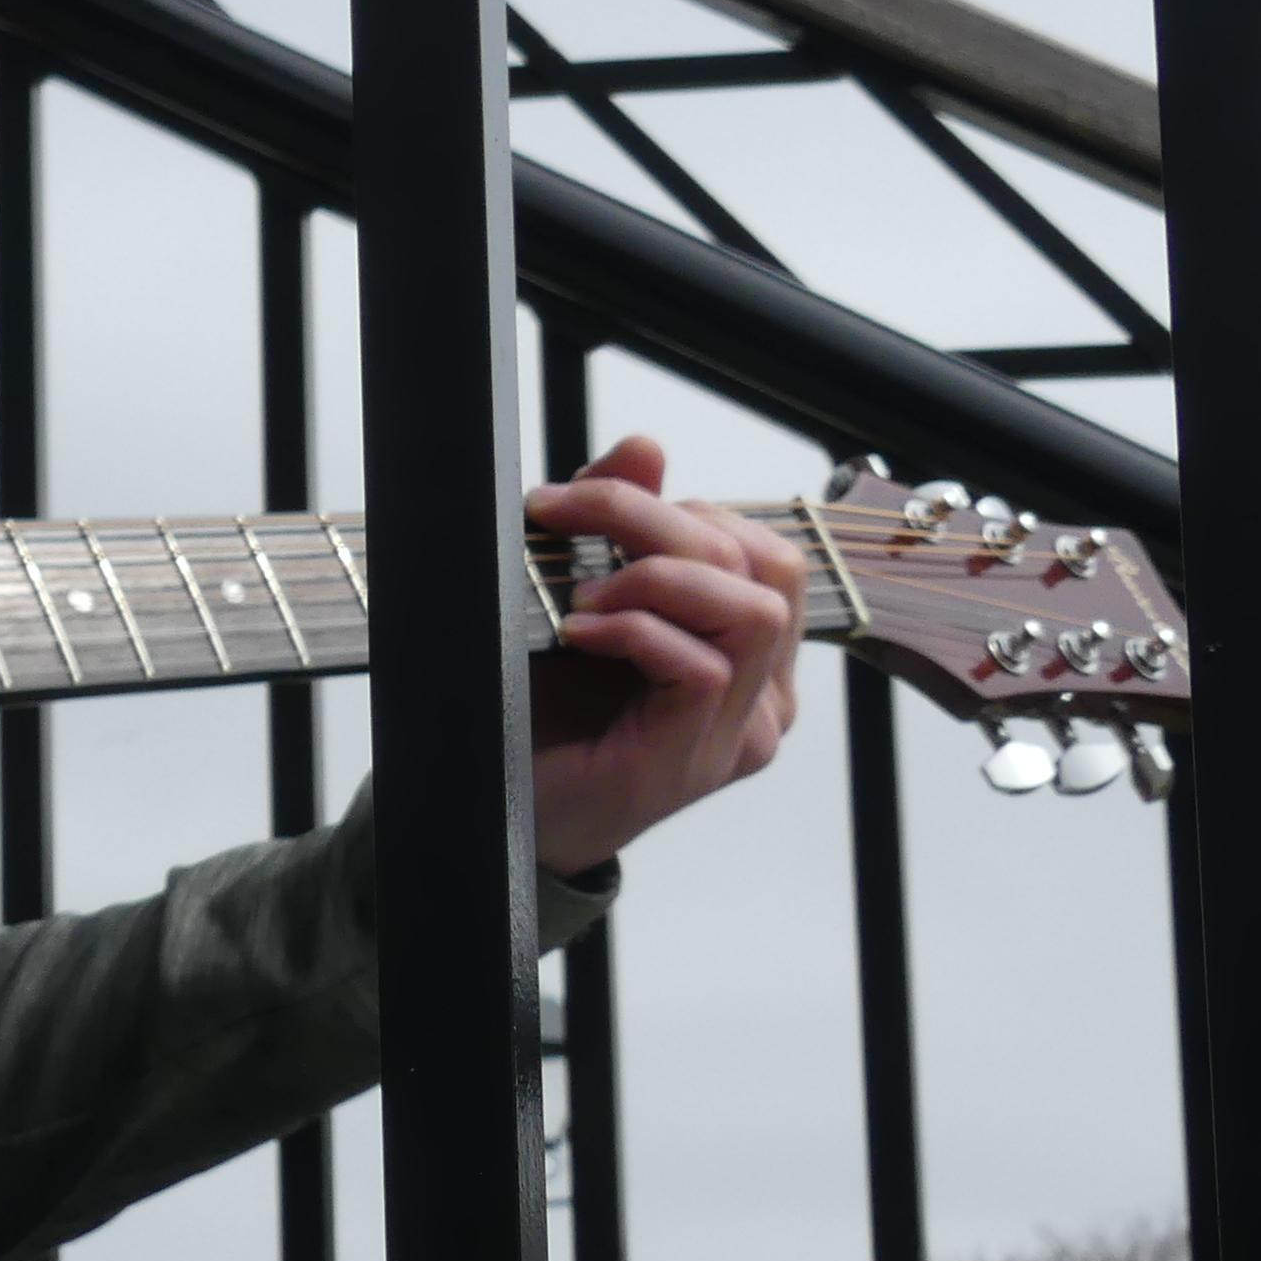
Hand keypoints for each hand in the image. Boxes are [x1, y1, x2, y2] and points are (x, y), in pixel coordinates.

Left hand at [524, 434, 807, 877]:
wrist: (495, 813)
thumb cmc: (542, 710)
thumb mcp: (578, 598)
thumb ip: (618, 526)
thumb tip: (647, 447)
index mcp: (750, 657)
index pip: (765, 551)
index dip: (681, 507)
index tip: (578, 501)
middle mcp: (764, 697)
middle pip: (764, 566)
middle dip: (659, 521)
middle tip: (565, 518)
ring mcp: (738, 734)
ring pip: (751, 610)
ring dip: (658, 575)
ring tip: (584, 592)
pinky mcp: (696, 761)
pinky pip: (702, 667)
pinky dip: (635, 629)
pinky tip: (576, 631)